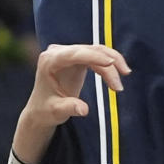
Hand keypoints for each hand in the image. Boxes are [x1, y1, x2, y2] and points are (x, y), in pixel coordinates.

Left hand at [16, 43, 130, 154]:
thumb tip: (84, 110)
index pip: (74, 53)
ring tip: (123, 79)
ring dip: (112, 63)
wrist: (41, 110)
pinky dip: (108, 64)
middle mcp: (58, 52)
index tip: (110, 62)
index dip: (93, 56)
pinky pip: (96, 56)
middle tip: (119, 87)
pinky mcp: (77, 57)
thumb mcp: (55, 112)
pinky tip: (118, 74)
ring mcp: (68, 53)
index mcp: (49, 60)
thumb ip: (69, 108)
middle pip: (88, 51)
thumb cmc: (45, 111)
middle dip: (107, 65)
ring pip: (95, 51)